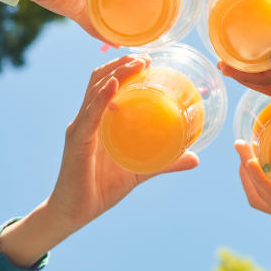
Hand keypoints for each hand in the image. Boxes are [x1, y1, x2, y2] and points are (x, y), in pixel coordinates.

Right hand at [47, 54, 198, 231]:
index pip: (107, 84)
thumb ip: (165, 162)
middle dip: (121, 64)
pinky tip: (114, 86)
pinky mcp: (77, 141)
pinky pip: (90, 115)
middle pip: (100, 79)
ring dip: (116, 73)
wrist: (74, 213)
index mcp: (98, 121)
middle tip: (146, 57)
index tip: (147, 59)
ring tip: (136, 63)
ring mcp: (79, 128)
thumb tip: (196, 157)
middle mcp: (86, 119)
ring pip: (95, 90)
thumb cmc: (102, 188)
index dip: (123, 68)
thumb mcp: (140, 171)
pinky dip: (102, 97)